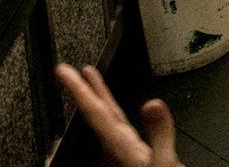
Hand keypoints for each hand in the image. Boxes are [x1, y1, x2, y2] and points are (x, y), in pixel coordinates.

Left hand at [54, 64, 182, 166]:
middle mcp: (116, 152)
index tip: (64, 73)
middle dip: (83, 92)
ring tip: (91, 83)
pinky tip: (114, 115)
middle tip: (68, 71)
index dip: (78, 91)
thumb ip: (158, 134)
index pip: (95, 114)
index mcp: (120, 148)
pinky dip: (112, 115)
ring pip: (105, 123)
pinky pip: (116, 131)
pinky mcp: (131, 161)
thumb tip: (152, 104)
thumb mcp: (163, 163)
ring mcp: (122, 157)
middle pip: (96, 116)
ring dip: (97, 100)